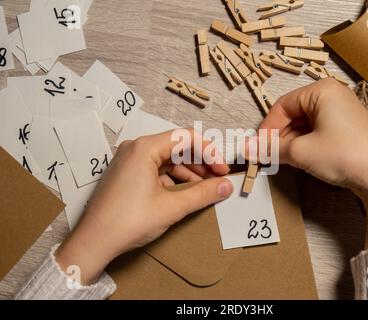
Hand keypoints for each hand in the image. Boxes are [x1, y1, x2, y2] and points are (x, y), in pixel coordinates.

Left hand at [55, 129, 233, 283]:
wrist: (93, 242)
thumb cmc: (127, 222)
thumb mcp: (172, 207)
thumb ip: (203, 193)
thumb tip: (226, 186)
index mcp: (144, 148)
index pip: (186, 138)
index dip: (209, 153)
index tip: (222, 170)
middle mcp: (134, 149)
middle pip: (177, 147)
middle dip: (200, 163)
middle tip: (217, 179)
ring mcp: (128, 161)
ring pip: (167, 159)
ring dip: (188, 172)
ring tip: (203, 189)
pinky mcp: (126, 174)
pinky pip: (155, 169)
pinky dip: (172, 178)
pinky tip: (183, 193)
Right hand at [253, 79, 367, 248]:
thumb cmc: (342, 155)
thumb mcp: (301, 151)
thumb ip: (271, 148)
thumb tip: (246, 149)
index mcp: (321, 90)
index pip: (282, 105)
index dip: (267, 127)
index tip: (258, 146)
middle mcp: (334, 95)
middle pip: (294, 113)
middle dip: (279, 136)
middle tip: (269, 156)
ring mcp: (343, 111)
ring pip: (306, 124)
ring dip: (292, 141)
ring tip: (284, 160)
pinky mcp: (349, 128)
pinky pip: (319, 131)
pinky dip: (307, 144)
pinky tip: (302, 160)